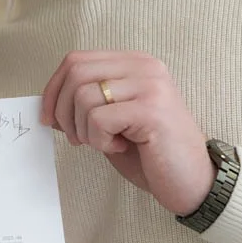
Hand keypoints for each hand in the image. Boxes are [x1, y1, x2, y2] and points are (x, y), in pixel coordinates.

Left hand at [41, 50, 214, 214]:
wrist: (193, 182)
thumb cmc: (150, 154)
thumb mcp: (112, 120)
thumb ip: (87, 103)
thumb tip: (48, 103)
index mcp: (134, 63)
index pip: (76, 60)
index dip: (53, 89)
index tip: (49, 118)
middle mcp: (144, 67)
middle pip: (76, 72)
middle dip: (63, 111)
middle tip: (78, 138)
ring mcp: (150, 85)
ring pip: (84, 96)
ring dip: (84, 129)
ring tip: (106, 143)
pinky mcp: (151, 110)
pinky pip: (99, 119)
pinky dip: (100, 140)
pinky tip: (120, 147)